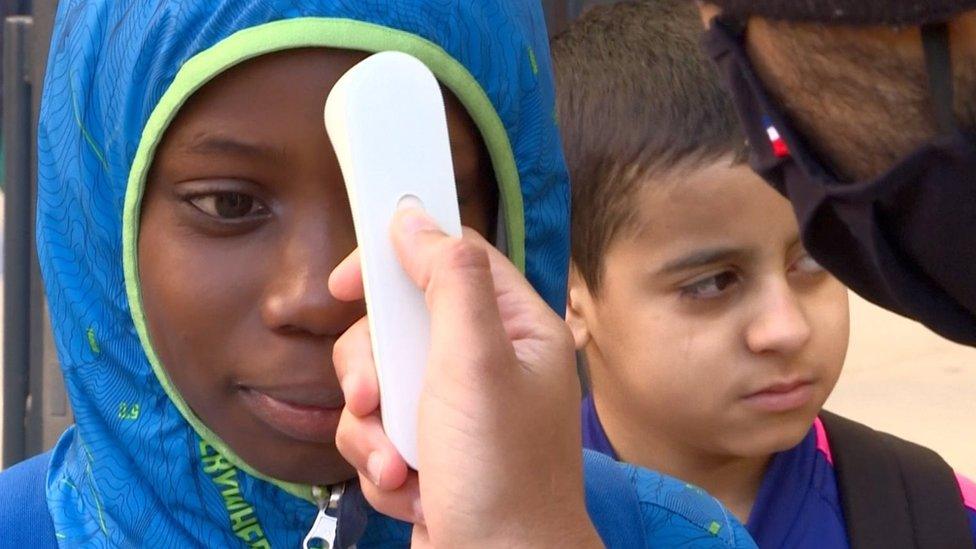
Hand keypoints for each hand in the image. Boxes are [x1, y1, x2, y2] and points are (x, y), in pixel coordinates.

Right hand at [329, 206, 600, 546]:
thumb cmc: (502, 475)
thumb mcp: (475, 365)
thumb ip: (449, 283)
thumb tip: (417, 218)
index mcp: (514, 329)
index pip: (450, 258)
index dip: (396, 260)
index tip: (350, 283)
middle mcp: (485, 363)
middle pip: (399, 323)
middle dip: (374, 369)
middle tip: (374, 397)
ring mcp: (453, 409)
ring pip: (377, 382)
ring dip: (376, 429)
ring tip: (403, 466)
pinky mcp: (426, 448)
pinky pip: (377, 431)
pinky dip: (382, 463)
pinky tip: (412, 492)